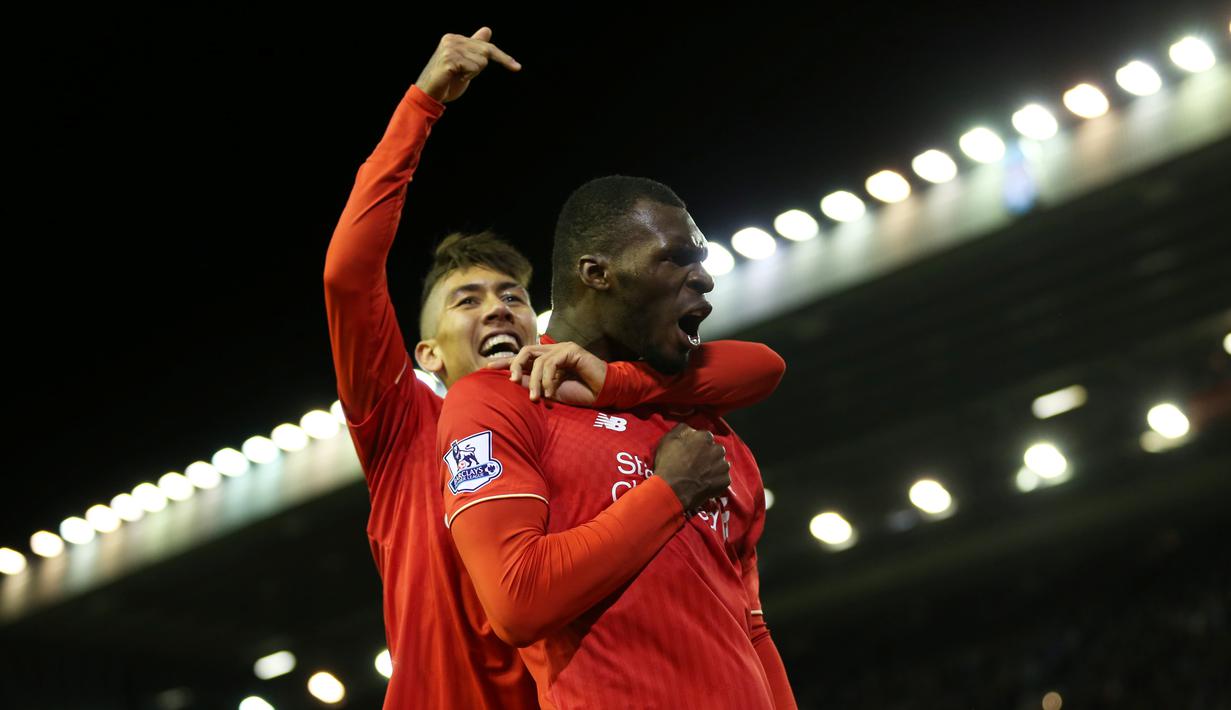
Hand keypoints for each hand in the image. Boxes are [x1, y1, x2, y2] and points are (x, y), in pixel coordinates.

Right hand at [415, 27, 520, 102]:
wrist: (429, 94)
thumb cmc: (447, 81)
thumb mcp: (465, 63)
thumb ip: (475, 48)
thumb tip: (487, 30)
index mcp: (455, 39)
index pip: (486, 45)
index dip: (503, 57)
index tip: (517, 67)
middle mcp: (452, 40)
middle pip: (486, 52)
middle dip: (480, 67)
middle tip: (463, 75)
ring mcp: (450, 49)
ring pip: (481, 62)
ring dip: (471, 73)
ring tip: (456, 76)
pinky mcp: (450, 60)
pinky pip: (473, 68)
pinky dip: (467, 77)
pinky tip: (454, 78)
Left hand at [486, 341, 607, 403]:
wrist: (603, 393)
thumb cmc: (579, 393)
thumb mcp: (549, 391)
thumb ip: (532, 383)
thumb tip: (511, 381)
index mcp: (546, 360)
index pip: (522, 357)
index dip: (505, 361)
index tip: (487, 368)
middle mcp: (553, 351)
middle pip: (525, 351)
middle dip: (514, 365)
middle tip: (511, 381)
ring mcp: (562, 348)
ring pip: (537, 360)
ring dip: (534, 381)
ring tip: (537, 398)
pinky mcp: (571, 350)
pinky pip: (551, 362)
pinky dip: (547, 379)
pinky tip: (550, 392)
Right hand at [652, 424, 730, 510]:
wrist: (672, 490)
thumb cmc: (668, 464)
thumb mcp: (668, 439)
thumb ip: (683, 429)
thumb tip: (690, 430)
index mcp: (705, 437)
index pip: (704, 438)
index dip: (696, 445)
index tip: (690, 453)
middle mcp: (718, 449)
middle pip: (715, 450)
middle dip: (707, 455)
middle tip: (695, 465)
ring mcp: (723, 466)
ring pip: (720, 464)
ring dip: (713, 467)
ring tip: (700, 475)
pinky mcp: (725, 481)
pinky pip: (722, 478)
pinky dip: (716, 481)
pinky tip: (704, 483)